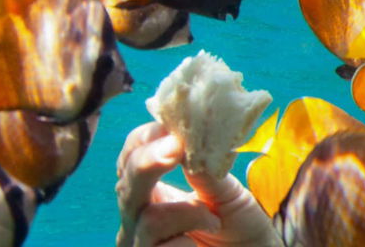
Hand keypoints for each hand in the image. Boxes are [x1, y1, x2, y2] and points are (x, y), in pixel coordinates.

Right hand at [117, 122, 279, 246]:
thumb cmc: (238, 227)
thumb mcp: (225, 192)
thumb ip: (204, 169)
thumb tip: (187, 136)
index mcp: (150, 192)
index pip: (132, 157)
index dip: (147, 140)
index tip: (173, 130)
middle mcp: (136, 217)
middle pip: (126, 184)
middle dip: (148, 162)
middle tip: (175, 147)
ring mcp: (139, 243)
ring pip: (148, 220)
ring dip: (188, 215)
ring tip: (214, 220)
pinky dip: (187, 243)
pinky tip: (199, 245)